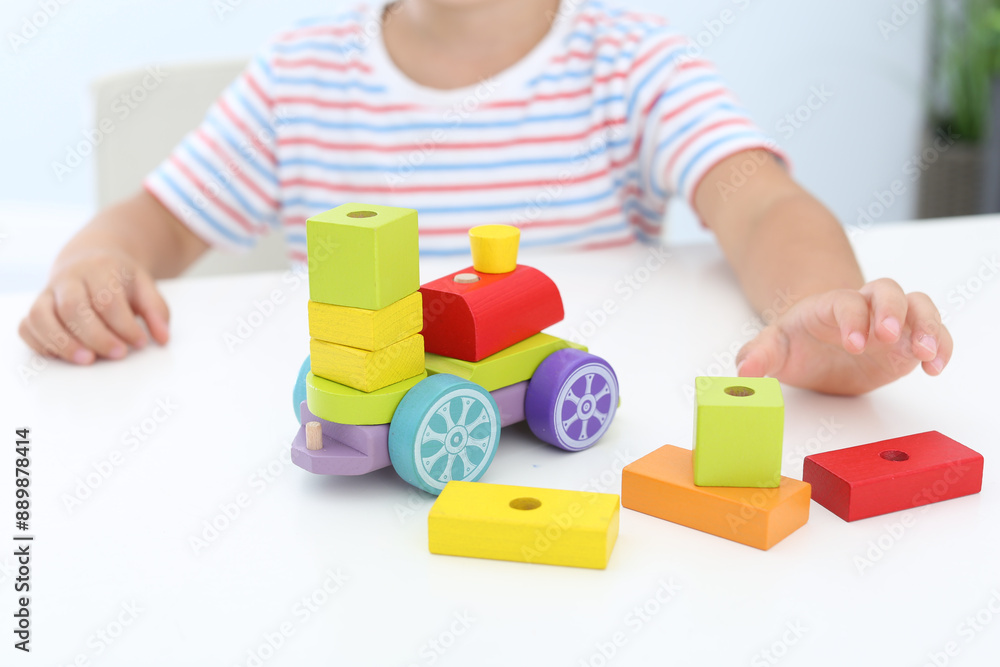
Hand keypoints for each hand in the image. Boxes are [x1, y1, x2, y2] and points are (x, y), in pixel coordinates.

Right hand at [18, 249, 169, 363]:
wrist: (91, 260)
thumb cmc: (120, 279)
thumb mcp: (145, 287)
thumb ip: (157, 311)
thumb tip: (163, 338)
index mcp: (99, 269)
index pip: (107, 300)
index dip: (124, 325)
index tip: (140, 342)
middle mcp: (69, 279)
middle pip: (73, 308)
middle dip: (96, 336)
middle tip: (118, 355)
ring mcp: (48, 293)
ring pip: (42, 316)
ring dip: (63, 343)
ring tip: (87, 360)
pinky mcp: (36, 308)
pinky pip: (27, 326)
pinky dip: (40, 343)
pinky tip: (63, 356)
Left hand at [736, 278, 952, 394]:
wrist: (817, 346)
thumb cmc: (797, 343)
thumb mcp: (774, 349)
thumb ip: (758, 356)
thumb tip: (743, 372)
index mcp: (830, 306)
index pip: (845, 302)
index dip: (852, 319)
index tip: (854, 344)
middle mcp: (866, 307)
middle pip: (888, 291)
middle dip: (891, 310)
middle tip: (888, 337)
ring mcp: (891, 321)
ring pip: (918, 306)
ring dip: (927, 325)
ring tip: (926, 354)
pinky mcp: (908, 342)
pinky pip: (934, 334)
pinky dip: (941, 345)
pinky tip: (936, 367)